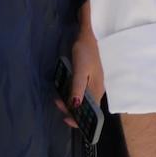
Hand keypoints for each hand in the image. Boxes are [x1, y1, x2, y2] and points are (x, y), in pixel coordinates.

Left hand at [56, 1, 104, 128]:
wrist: (90, 36)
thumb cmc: (86, 53)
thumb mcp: (81, 70)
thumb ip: (77, 87)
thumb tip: (75, 106)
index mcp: (97, 90)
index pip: (91, 113)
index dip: (80, 120)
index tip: (66, 119)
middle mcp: (97, 90)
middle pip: (86, 109)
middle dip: (71, 111)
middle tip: (58, 102)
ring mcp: (93, 85)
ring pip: (82, 102)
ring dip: (70, 104)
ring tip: (58, 98)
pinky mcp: (88, 80)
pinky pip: (80, 94)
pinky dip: (72, 96)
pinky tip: (65, 91)